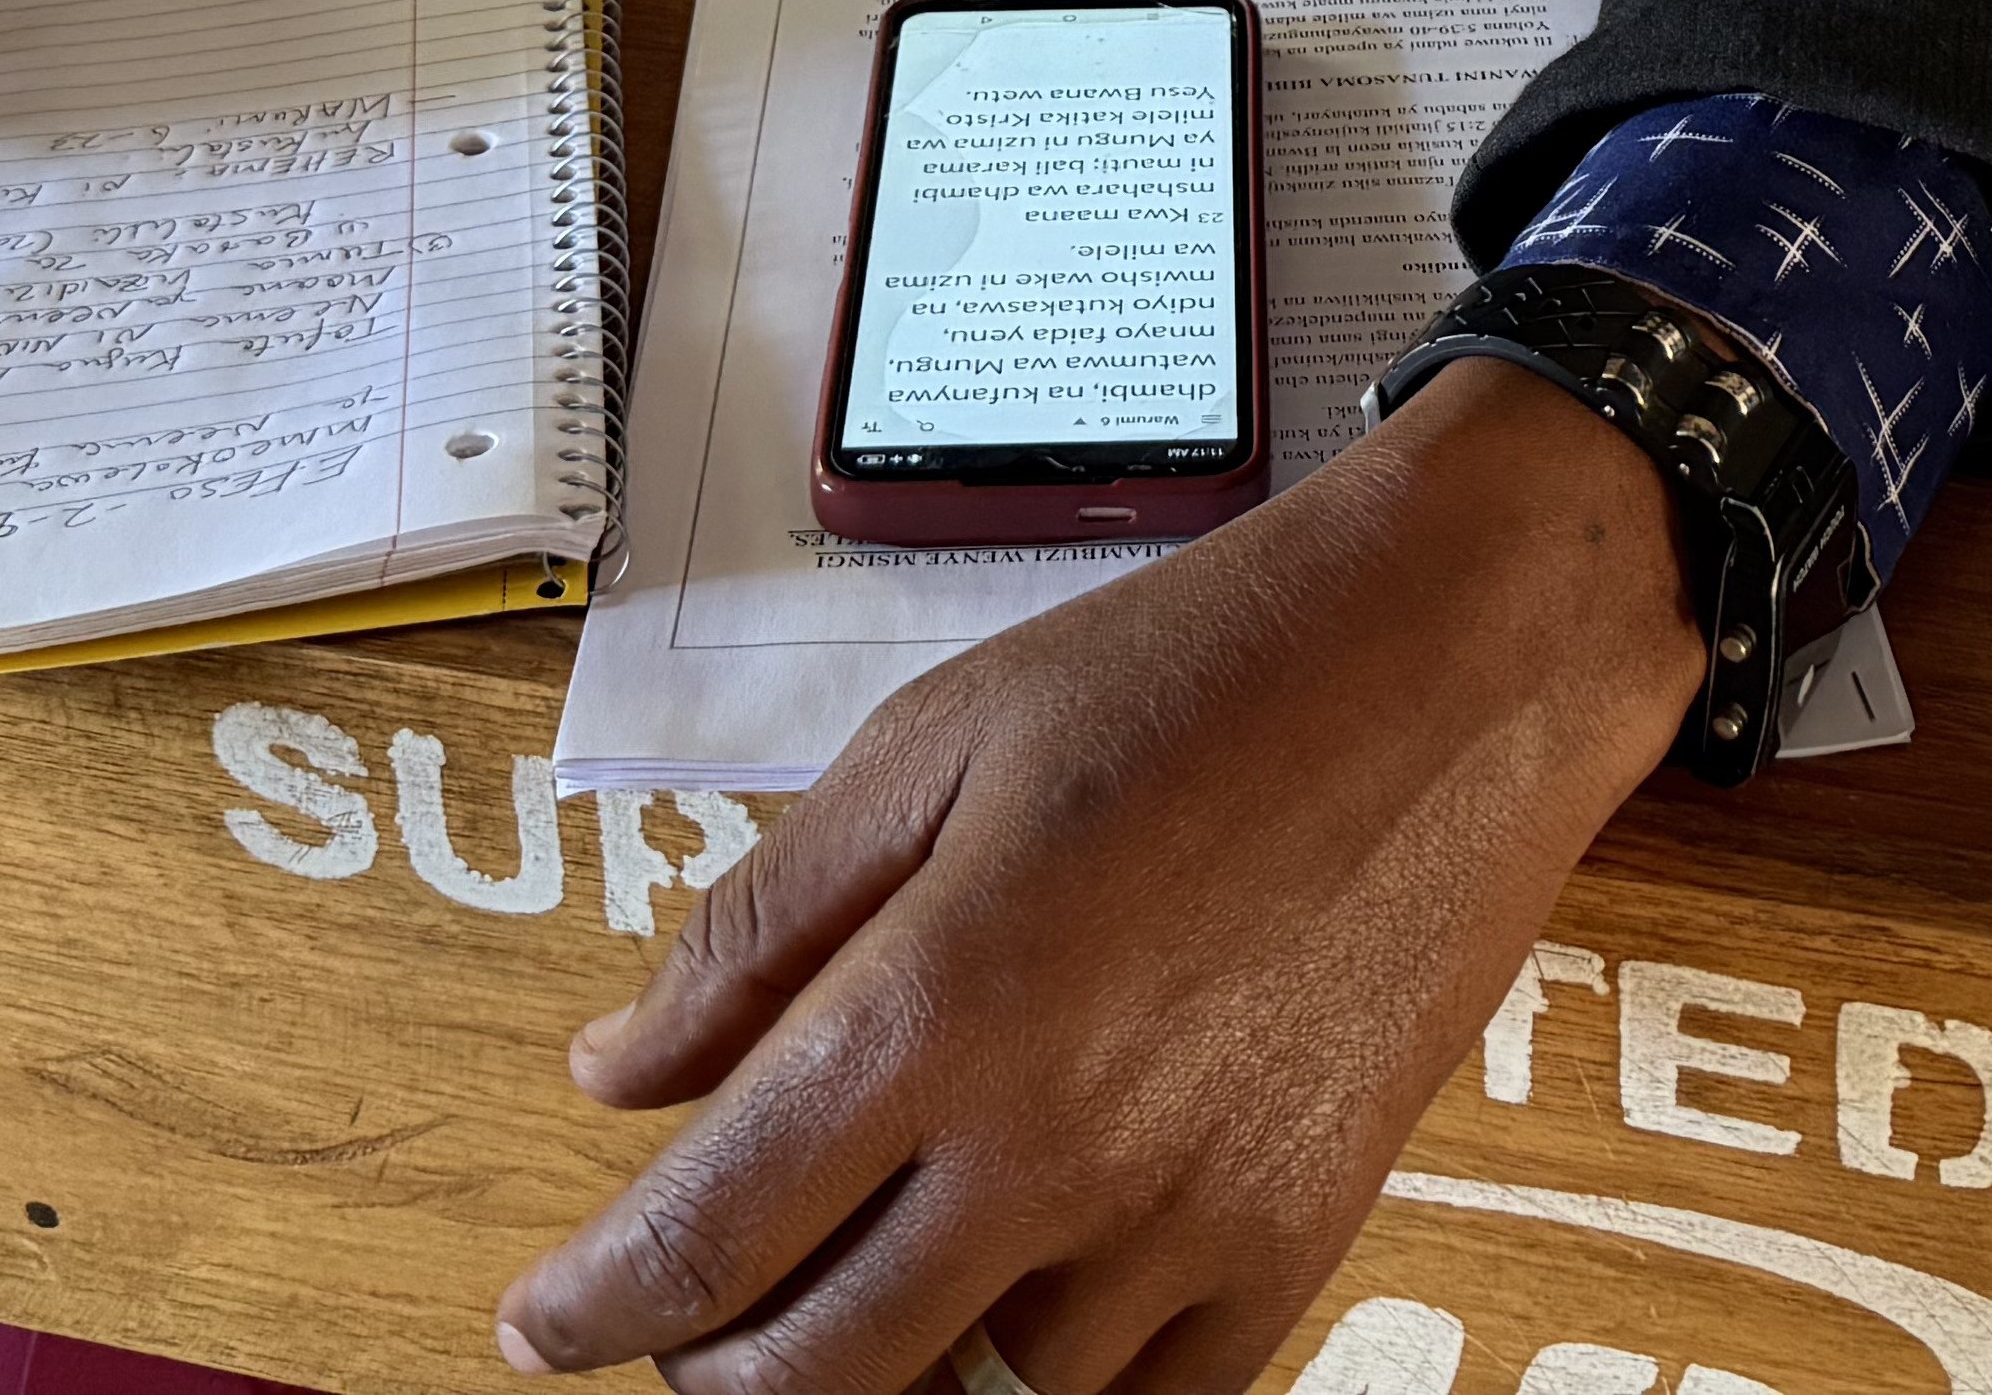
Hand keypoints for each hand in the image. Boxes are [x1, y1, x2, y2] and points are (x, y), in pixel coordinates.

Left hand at [498, 361, 1699, 1394]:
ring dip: (883, 1374)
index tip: (542, 1323)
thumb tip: (620, 1074)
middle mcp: (1051, 1146)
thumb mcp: (930, 747)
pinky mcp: (1294, 1248)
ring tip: (854, 1291)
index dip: (594, 1307)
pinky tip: (1008, 1311)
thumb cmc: (1187, 676)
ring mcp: (1184, 1221)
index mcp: (938, 1004)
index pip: (707, 1236)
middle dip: (712, 1372)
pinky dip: (1047, 1387)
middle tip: (684, 1321)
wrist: (1449, 669)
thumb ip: (763, 930)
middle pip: (814, 1375)